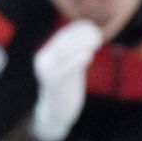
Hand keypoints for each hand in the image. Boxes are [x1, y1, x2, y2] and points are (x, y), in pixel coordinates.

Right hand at [31, 20, 102, 140]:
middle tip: (97, 33)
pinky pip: (66, 67)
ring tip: (98, 41)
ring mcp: (47, 71)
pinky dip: (78, 59)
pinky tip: (90, 55)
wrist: (55, 113)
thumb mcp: (70, 69)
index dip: (77, 29)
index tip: (92, 26)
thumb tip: (89, 38)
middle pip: (63, 41)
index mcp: (46, 56)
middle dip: (81, 35)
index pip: (61, 36)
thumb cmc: (66, 90)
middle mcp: (43, 61)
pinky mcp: (53, 82)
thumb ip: (75, 55)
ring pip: (63, 51)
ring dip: (82, 44)